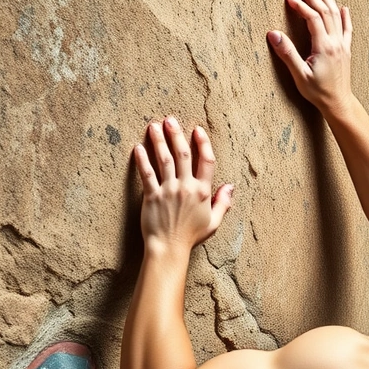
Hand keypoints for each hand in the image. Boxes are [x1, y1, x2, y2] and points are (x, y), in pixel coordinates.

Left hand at [133, 118, 232, 254]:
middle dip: (176, 135)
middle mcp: (186, 187)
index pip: (206, 161)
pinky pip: (147, 174)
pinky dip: (142, 160)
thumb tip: (230, 187)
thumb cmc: (191, 236)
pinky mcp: (151, 196)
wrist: (169, 248)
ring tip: (154, 126)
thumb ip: (223, 203)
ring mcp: (168, 190)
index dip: (203, 143)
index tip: (197, 130)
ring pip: (164, 159)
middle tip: (170, 120)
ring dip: (158, 140)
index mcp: (203, 192)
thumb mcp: (214, 221)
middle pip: (182, 155)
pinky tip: (138, 148)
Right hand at [268, 0, 352, 111]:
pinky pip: (347, 29)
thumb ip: (287, 54)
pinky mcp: (346, 50)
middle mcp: (336, 43)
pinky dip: (345, 16)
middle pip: (326, 11)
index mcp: (324, 47)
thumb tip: (273, 34)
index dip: (301, 5)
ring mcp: (343, 46)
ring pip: (336, 16)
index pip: (313, 18)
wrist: (338, 103)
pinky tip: (343, 7)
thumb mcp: (299, 75)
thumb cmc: (318, 92)